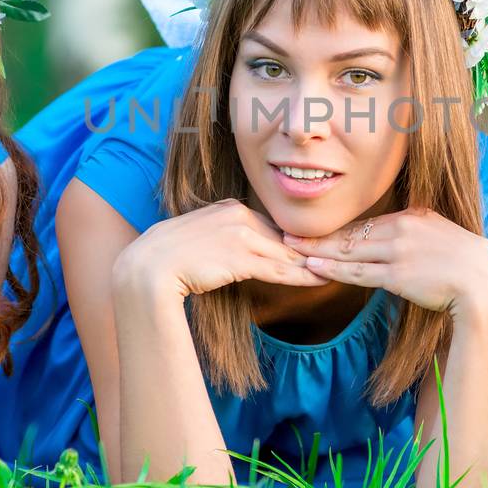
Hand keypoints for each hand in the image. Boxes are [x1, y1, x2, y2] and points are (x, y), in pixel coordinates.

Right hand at [112, 199, 329, 299]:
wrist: (148, 269)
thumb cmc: (169, 259)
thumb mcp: (200, 240)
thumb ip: (225, 241)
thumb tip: (238, 255)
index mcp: (229, 207)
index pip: (270, 226)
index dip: (293, 241)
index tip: (316, 248)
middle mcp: (238, 214)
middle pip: (282, 238)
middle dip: (310, 250)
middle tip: (339, 257)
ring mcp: (240, 234)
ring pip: (286, 253)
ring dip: (313, 265)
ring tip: (337, 270)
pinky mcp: (240, 257)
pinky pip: (280, 269)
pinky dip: (303, 276)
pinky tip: (321, 280)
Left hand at [283, 208, 487, 316]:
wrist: (486, 286)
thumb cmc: (471, 268)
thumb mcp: (446, 239)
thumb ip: (422, 236)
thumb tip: (404, 246)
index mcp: (415, 216)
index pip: (369, 223)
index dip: (340, 228)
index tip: (318, 229)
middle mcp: (404, 228)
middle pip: (352, 232)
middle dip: (318, 235)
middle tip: (288, 233)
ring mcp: (399, 251)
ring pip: (349, 250)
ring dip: (318, 250)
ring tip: (291, 249)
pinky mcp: (398, 275)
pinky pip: (358, 272)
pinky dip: (334, 269)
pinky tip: (314, 266)